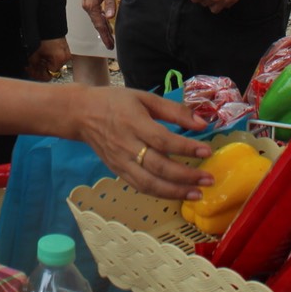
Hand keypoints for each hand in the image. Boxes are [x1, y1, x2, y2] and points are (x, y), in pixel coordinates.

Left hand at [27, 38, 69, 80]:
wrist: (47, 21)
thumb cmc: (43, 34)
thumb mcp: (34, 52)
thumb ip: (33, 64)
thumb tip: (31, 69)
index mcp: (59, 59)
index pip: (49, 75)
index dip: (37, 74)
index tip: (30, 71)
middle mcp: (65, 57)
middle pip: (51, 70)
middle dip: (39, 68)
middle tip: (30, 66)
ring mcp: (65, 52)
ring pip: (53, 63)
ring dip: (43, 63)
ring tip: (34, 59)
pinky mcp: (63, 47)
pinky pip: (55, 57)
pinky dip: (47, 57)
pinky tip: (40, 54)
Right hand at [71, 87, 213, 200]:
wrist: (81, 114)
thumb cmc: (115, 102)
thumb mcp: (144, 98)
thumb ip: (174, 110)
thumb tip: (202, 124)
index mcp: (135, 123)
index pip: (163, 140)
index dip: (186, 148)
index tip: (207, 151)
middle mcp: (127, 146)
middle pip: (159, 166)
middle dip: (186, 176)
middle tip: (209, 179)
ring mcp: (121, 162)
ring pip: (150, 183)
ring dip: (175, 191)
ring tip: (197, 194)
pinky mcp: (118, 171)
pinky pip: (140, 187)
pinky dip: (160, 193)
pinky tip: (177, 193)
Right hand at [80, 0, 117, 49]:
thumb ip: (110, 2)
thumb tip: (111, 17)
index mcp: (91, 5)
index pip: (99, 25)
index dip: (105, 35)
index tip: (110, 44)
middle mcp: (87, 6)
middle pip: (97, 24)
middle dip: (104, 34)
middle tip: (110, 44)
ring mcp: (87, 2)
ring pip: (96, 19)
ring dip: (102, 27)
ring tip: (109, 35)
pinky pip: (95, 13)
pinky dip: (100, 20)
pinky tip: (105, 20)